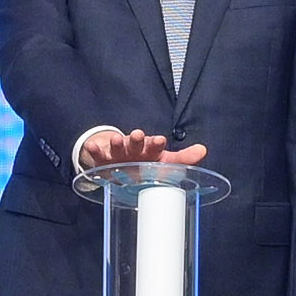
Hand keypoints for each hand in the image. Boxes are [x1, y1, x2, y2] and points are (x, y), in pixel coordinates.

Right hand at [76, 125, 208, 173]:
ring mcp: (118, 152)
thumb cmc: (146, 161)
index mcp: (150, 150)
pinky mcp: (103, 158)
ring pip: (117, 146)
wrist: (121, 160)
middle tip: (138, 135)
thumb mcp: (164, 160)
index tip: (160, 141)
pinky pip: (97, 154)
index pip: (154, 145)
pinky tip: (91, 147)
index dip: (157, 143)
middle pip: (135, 143)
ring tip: (116, 139)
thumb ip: (183, 159)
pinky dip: (94, 150)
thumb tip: (203, 150)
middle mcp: (134, 148)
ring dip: (116, 142)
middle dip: (136, 140)